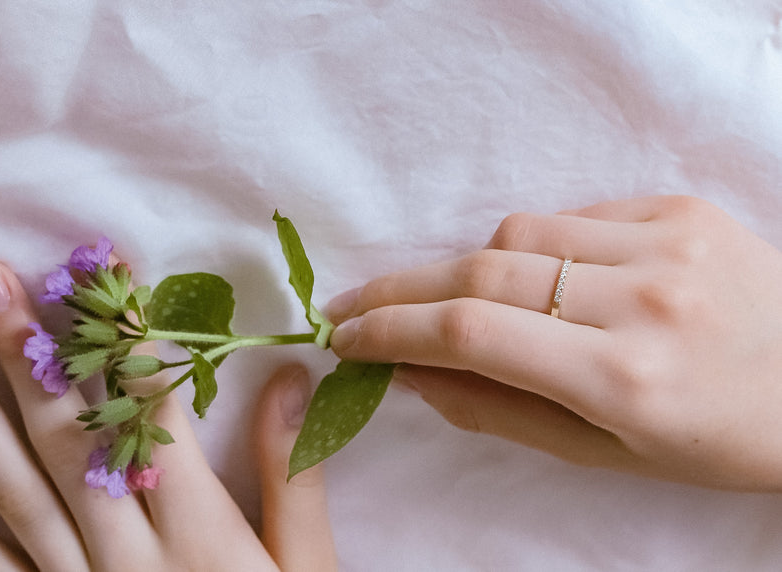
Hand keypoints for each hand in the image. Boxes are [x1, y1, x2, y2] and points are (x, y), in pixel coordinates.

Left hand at [0, 260, 335, 570]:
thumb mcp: (304, 564)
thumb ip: (290, 472)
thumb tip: (288, 379)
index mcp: (201, 535)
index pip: (156, 416)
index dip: (127, 342)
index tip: (100, 275)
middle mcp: (130, 556)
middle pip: (72, 442)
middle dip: (29, 356)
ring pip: (18, 492)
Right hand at [327, 195, 781, 490]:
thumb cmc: (710, 440)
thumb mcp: (602, 454)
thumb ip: (497, 411)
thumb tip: (409, 373)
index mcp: (624, 380)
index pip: (473, 332)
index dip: (392, 328)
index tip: (345, 334)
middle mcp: (644, 300)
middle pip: (483, 270)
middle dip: (401, 289)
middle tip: (354, 305)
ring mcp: (668, 243)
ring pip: (518, 230)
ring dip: (472, 265)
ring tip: (465, 301)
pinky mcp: (682, 208)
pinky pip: (573, 214)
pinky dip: (537, 245)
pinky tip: (549, 278)